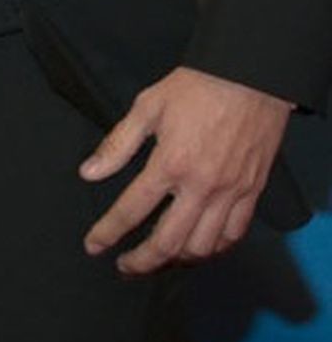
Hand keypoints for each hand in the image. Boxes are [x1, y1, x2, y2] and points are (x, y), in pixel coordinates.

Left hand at [80, 65, 293, 274]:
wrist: (251, 75)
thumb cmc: (197, 86)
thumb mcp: (148, 106)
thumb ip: (118, 144)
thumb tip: (89, 173)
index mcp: (170, 163)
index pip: (131, 210)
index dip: (107, 232)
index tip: (94, 246)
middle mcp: (200, 185)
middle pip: (167, 242)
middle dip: (141, 261)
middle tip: (125, 266)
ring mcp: (230, 192)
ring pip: (202, 247)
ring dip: (176, 259)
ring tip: (159, 258)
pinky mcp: (251, 192)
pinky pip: (233, 235)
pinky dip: (213, 248)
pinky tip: (198, 247)